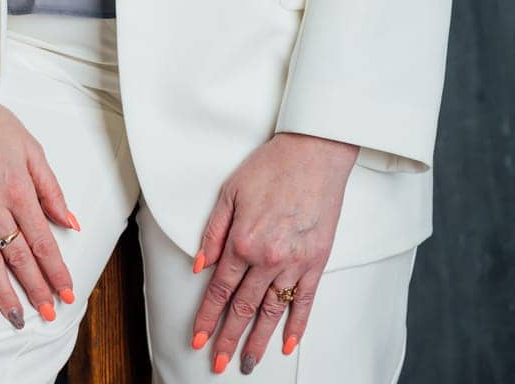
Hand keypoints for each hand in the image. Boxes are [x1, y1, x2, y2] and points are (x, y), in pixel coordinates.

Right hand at [0, 63, 80, 330]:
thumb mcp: (31, 148)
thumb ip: (51, 189)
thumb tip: (70, 222)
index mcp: (18, 188)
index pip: (41, 240)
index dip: (56, 270)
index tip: (68, 292)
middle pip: (18, 257)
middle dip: (36, 289)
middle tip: (49, 314)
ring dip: (4, 294)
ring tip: (18, 318)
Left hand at [189, 131, 358, 372]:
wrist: (314, 152)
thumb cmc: (271, 166)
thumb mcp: (230, 191)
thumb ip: (213, 232)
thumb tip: (199, 265)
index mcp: (242, 240)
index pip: (219, 289)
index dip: (207, 316)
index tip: (198, 338)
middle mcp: (266, 258)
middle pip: (243, 307)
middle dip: (228, 337)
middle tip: (218, 363)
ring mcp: (294, 262)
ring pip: (272, 311)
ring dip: (258, 340)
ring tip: (248, 362)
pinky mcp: (317, 262)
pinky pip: (305, 301)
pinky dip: (297, 326)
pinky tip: (287, 344)